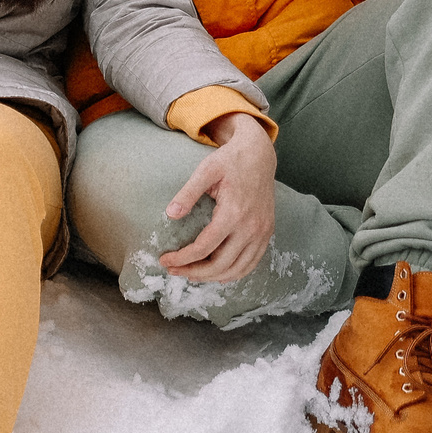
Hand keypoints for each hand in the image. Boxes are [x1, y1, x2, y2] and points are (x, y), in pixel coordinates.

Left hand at [158, 112, 276, 283]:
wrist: (260, 155)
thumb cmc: (230, 161)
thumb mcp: (205, 170)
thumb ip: (187, 193)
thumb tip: (170, 215)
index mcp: (233, 213)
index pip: (205, 247)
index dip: (182, 258)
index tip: (164, 259)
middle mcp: (251, 227)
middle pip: (221, 264)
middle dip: (194, 272)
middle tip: (173, 270)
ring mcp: (262, 232)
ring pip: (238, 268)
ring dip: (212, 277)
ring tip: (190, 274)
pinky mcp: (267, 233)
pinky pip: (252, 262)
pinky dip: (234, 272)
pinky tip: (217, 274)